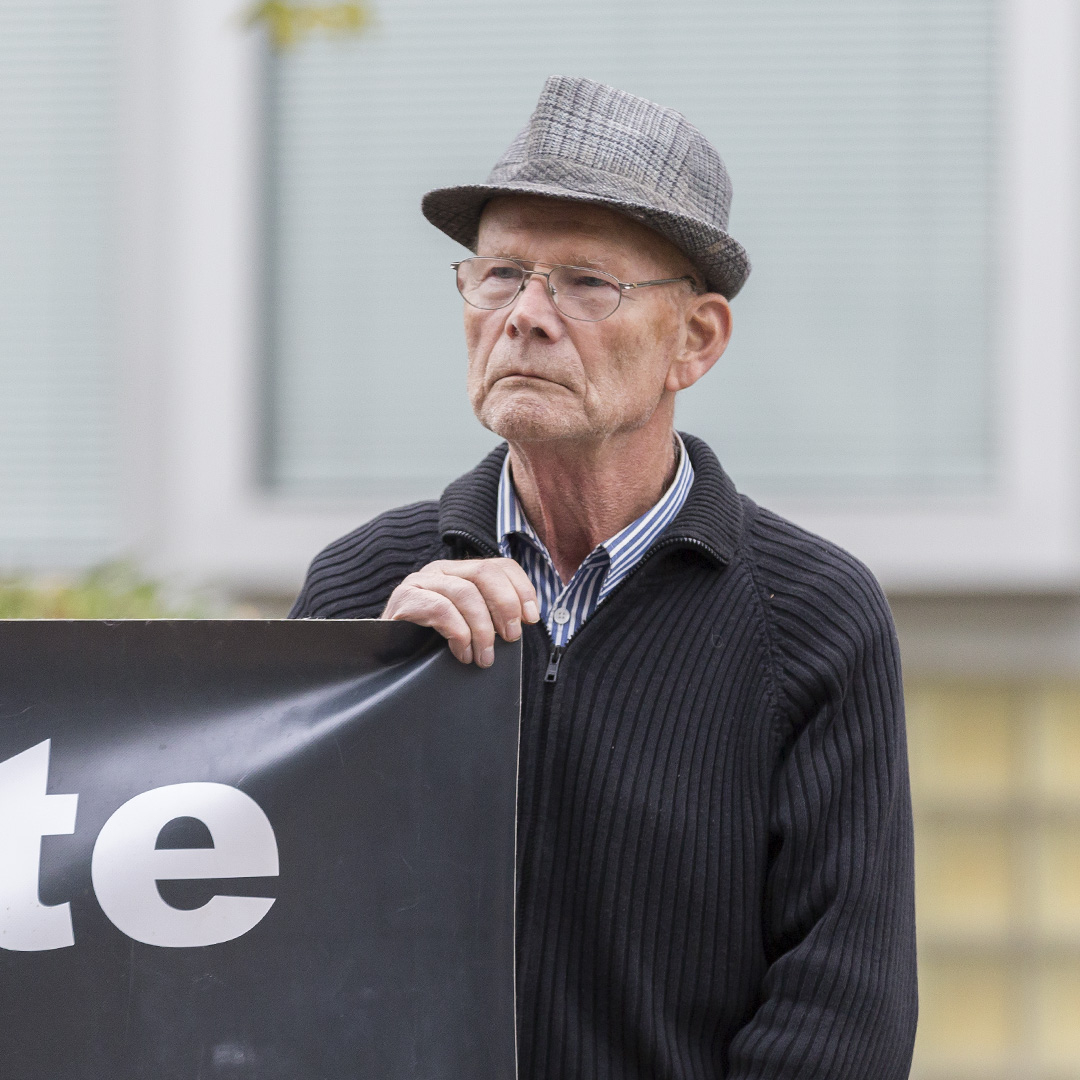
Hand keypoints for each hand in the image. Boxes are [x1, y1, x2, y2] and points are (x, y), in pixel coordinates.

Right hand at [381, 558, 540, 665]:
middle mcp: (441, 570)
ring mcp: (420, 582)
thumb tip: (526, 619)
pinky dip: (459, 633)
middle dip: (505, 606)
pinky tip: (462, 653)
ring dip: (482, 629)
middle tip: (511, 638)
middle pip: (485, 572)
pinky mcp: (404, 600)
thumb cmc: (431, 644)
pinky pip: (441, 609)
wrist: (386, 659)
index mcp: (461, 572)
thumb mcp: (468, 625)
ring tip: (484, 657)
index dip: (522, 588)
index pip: (500, 565)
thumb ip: (491, 615)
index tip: (532, 617)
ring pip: (465, 593)